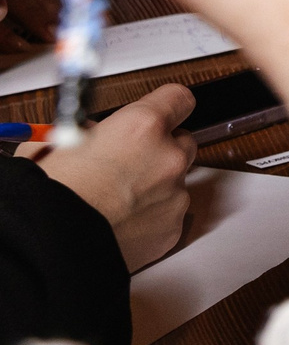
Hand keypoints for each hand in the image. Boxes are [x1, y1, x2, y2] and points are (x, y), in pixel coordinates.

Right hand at [39, 83, 195, 269]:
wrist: (52, 245)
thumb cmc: (51, 194)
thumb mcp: (59, 143)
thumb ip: (87, 132)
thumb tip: (94, 134)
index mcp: (142, 127)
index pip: (178, 99)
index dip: (167, 105)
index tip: (163, 111)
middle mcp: (168, 157)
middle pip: (182, 142)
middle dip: (160, 149)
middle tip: (127, 163)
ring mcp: (175, 194)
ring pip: (176, 182)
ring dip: (155, 186)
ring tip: (116, 199)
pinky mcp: (173, 228)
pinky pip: (168, 215)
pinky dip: (151, 217)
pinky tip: (121, 222)